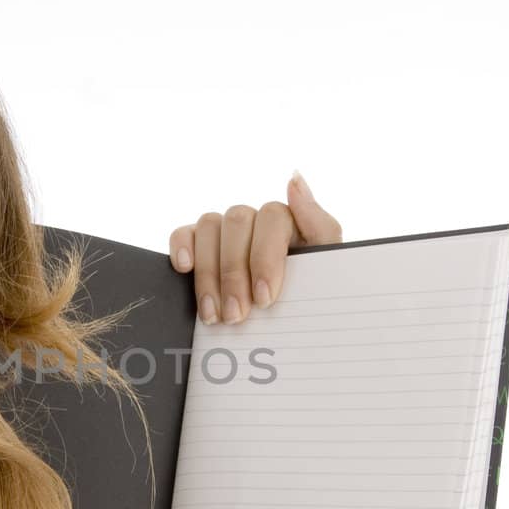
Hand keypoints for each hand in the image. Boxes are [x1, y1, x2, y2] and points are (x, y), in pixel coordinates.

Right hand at [168, 171, 342, 324]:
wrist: (295, 329)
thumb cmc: (313, 297)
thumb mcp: (327, 267)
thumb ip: (320, 223)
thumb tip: (295, 179)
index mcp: (289, 221)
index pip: (272, 217)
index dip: (265, 256)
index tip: (264, 298)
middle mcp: (255, 220)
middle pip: (236, 221)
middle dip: (234, 274)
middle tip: (235, 316)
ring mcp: (226, 232)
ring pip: (209, 227)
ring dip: (208, 273)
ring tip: (213, 315)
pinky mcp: (199, 245)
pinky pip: (184, 233)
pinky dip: (181, 247)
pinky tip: (185, 268)